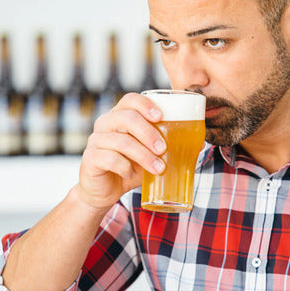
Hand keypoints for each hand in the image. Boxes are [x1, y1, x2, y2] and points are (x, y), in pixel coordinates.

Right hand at [77, 93, 166, 212]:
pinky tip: (131, 175)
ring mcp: (95, 140)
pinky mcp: (90, 158)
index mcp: (120, 116)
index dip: (145, 105)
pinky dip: (125, 168)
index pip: (130, 100)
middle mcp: (105, 123)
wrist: (105, 190)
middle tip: (164, 149)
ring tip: (159, 168)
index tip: (161, 116)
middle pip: (126, 118)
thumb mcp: (149, 154)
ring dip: (143, 155)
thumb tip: (199, 142)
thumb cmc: (130, 167)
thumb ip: (166, 146)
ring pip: (121, 141)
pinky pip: (110, 159)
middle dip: (149, 133)